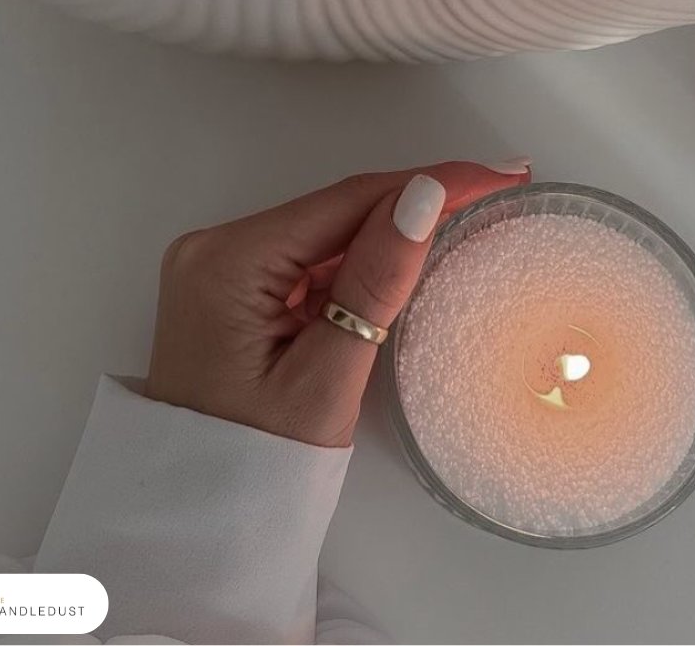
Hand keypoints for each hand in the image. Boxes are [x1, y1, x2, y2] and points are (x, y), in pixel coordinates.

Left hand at [145, 160, 530, 446]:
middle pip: (337, 209)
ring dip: (394, 227)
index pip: (347, 201)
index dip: (428, 182)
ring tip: (469, 210)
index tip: (498, 174)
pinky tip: (407, 253)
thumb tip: (422, 197)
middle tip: (497, 186)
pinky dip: (361, 259)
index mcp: (229, 262)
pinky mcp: (234, 286)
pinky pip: (311, 257)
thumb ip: (374, 284)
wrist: (196, 521)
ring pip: (328, 231)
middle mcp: (216, 247)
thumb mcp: (326, 380)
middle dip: (417, 199)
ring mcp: (222, 266)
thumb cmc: (257, 465)